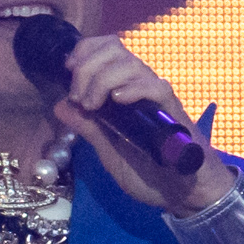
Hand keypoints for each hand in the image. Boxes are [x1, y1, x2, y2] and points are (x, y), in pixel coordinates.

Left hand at [50, 33, 234, 213]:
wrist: (183, 193)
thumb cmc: (149, 172)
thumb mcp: (108, 151)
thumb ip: (87, 128)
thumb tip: (60, 106)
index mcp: (124, 89)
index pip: (106, 49)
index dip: (85, 50)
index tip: (68, 68)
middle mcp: (140, 86)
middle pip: (114, 49)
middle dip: (87, 66)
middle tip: (79, 98)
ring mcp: (156, 97)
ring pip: (131, 64)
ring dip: (103, 79)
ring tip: (93, 105)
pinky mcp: (171, 111)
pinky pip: (156, 87)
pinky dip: (134, 88)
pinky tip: (118, 100)